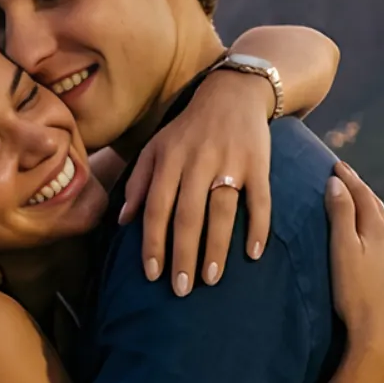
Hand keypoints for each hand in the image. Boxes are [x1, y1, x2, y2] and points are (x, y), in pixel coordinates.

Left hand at [118, 68, 272, 296]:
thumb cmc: (189, 129)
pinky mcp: (259, 164)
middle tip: (181, 289)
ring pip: (222, 211)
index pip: (157, 208)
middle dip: (183, 255)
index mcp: (170, 160)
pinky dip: (258, 227)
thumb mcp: (156, 147)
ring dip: (216, 248)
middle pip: (188, 215)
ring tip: (212, 279)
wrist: (234, 93)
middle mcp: (198, 162)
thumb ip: (138, 182)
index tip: (152, 274)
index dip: (153, 242)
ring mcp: (231, 163)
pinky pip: (260, 200)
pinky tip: (253, 254)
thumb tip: (123, 220)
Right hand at [325, 163, 383, 382]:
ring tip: (365, 210)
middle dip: (363, 193)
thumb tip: (337, 183)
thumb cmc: (355, 294)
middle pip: (379, 211)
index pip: (363, 196)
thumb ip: (341, 215)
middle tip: (350, 179)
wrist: (382, 336)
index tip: (336, 165)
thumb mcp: (342, 250)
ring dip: (376, 216)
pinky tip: (383, 249)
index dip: (349, 179)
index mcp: (379, 231)